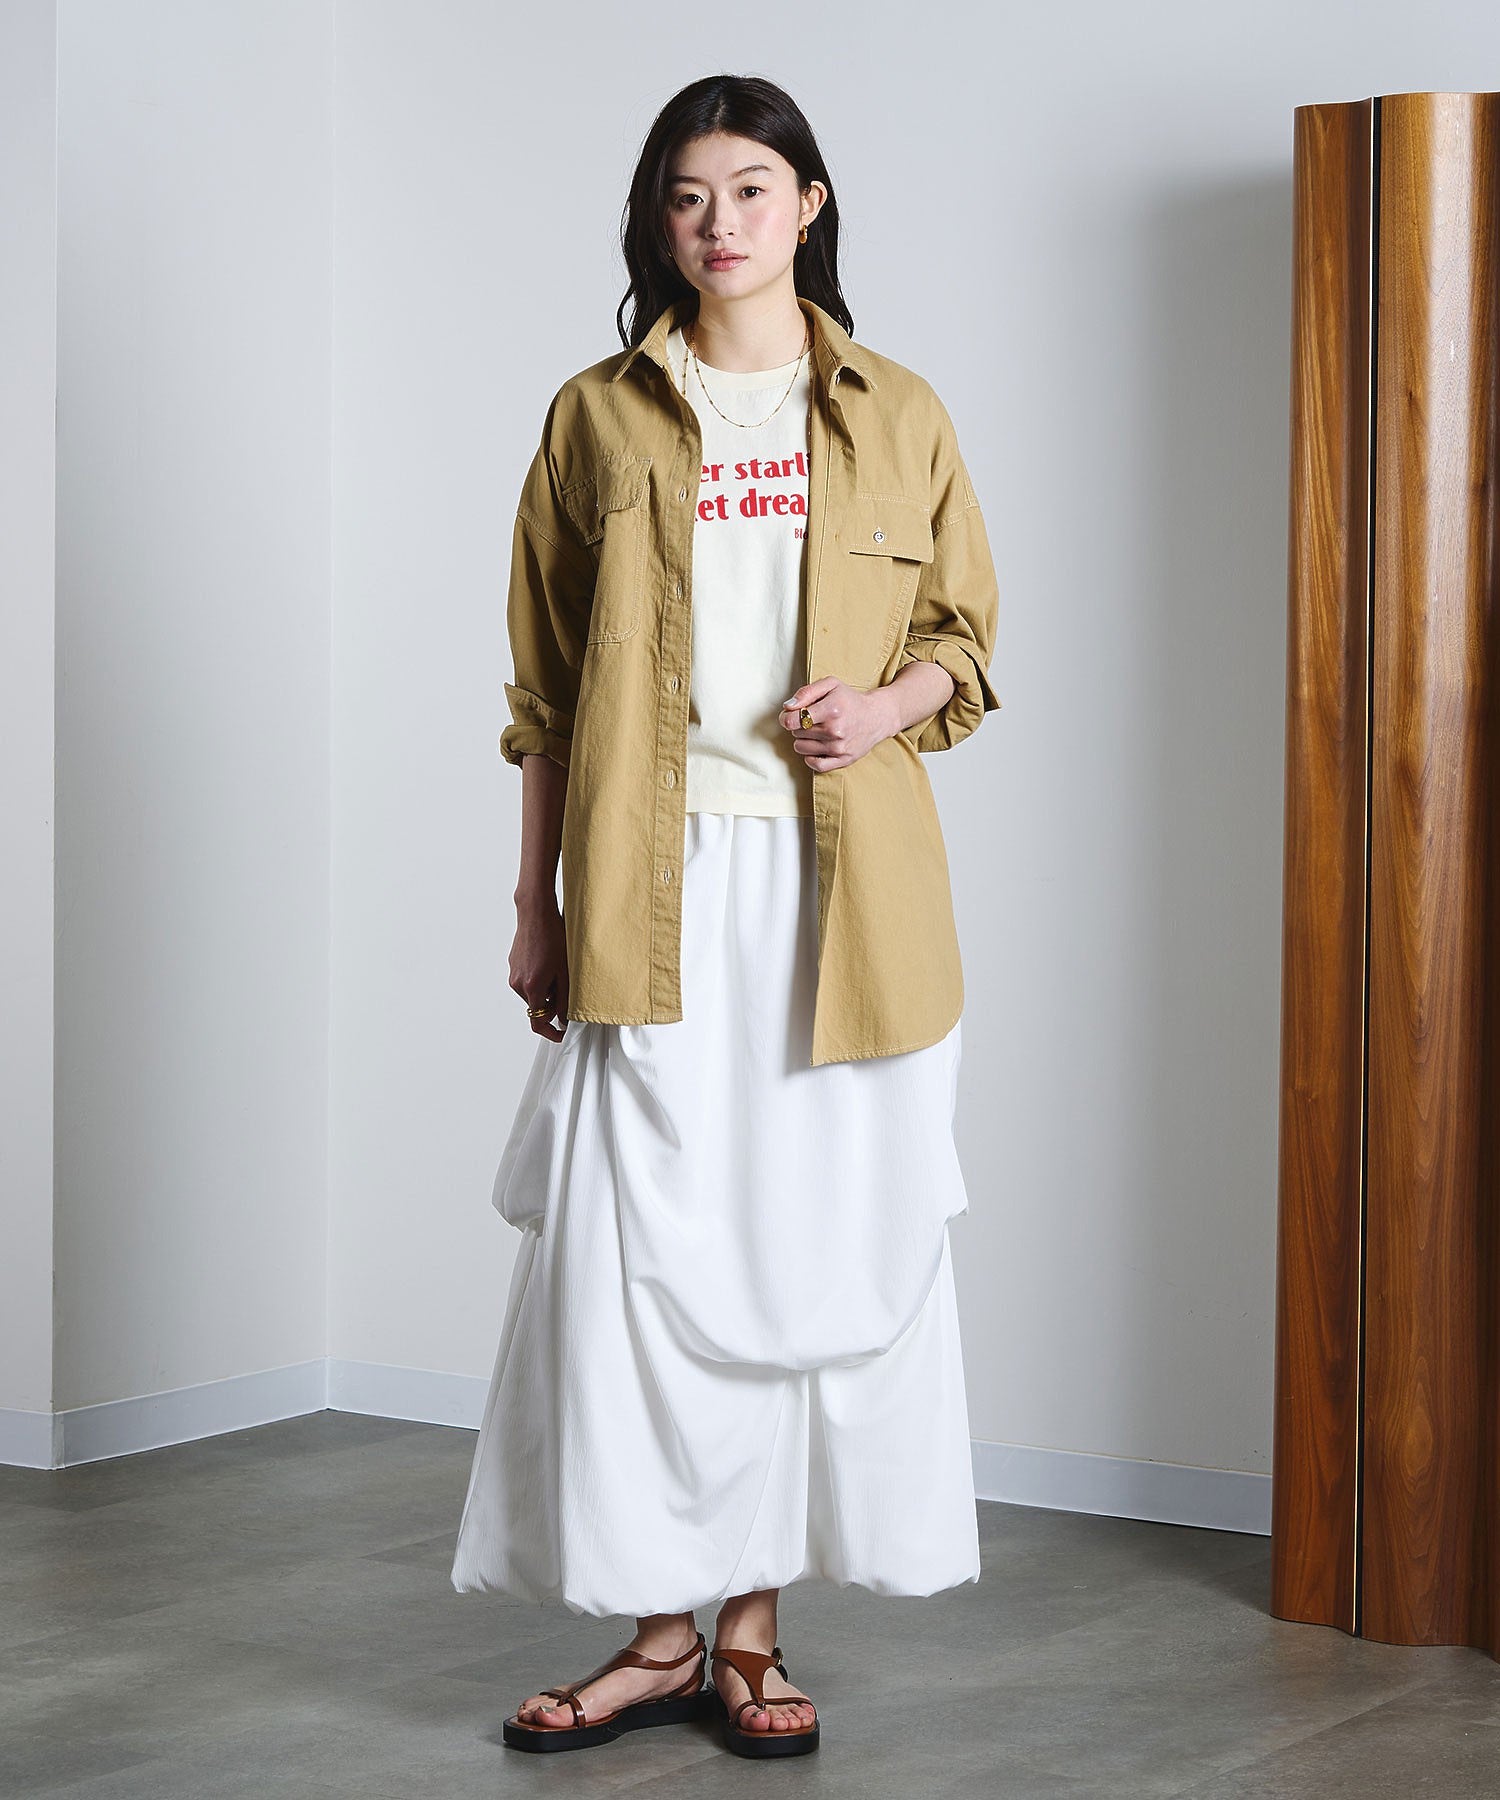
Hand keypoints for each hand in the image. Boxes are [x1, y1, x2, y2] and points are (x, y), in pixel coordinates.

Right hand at [510, 896, 568, 1040]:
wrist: (536, 913)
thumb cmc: (554, 937)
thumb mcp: (565, 971)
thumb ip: (564, 999)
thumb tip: (564, 1020)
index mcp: (532, 987)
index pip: (537, 1022)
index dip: (551, 1032)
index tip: (562, 1034)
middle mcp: (518, 984)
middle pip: (537, 1007)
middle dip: (552, 1004)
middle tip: (566, 987)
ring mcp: (513, 973)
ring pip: (532, 993)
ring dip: (546, 989)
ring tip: (558, 968)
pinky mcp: (513, 964)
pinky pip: (527, 980)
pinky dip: (539, 978)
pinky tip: (548, 960)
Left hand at [779, 676, 897, 771]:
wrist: (877, 716)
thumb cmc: (849, 699)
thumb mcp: (830, 685)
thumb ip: (806, 692)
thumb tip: (788, 707)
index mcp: (831, 710)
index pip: (792, 720)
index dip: (786, 717)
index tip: (791, 714)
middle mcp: (835, 730)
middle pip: (796, 732)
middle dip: (799, 725)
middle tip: (812, 720)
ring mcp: (839, 747)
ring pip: (800, 748)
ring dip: (804, 739)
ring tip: (816, 731)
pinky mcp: (843, 760)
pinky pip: (814, 764)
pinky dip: (810, 757)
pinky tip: (816, 747)